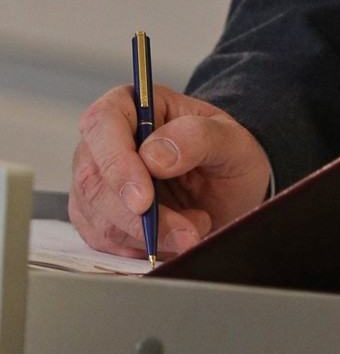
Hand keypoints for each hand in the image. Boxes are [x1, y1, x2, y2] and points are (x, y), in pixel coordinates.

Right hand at [69, 84, 270, 257]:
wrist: (228, 189)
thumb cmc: (226, 154)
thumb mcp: (230, 139)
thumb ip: (197, 137)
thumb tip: (154, 155)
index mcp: (133, 104)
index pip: (103, 123)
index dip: (117, 162)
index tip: (144, 199)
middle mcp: (106, 141)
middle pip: (94, 179)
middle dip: (138, 217)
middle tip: (184, 230)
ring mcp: (97, 181)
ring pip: (99, 218)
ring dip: (147, 236)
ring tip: (192, 229)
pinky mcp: (97, 218)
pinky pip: (104, 243)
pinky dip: (140, 248)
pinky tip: (171, 239)